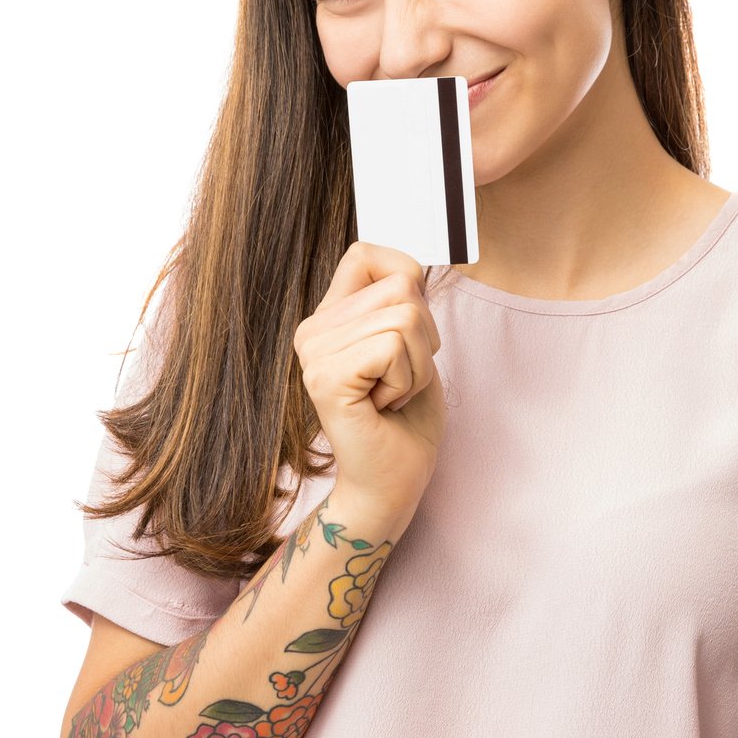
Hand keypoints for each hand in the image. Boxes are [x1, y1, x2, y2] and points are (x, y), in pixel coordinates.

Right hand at [293, 241, 446, 522]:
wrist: (390, 484)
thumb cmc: (405, 420)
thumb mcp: (411, 346)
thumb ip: (403, 303)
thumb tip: (413, 266)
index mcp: (329, 317)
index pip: (367, 252)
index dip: (407, 278)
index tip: (409, 335)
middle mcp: (313, 330)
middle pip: (401, 286)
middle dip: (424, 338)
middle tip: (398, 381)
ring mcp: (314, 353)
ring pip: (405, 318)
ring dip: (417, 366)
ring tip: (391, 396)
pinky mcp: (327, 378)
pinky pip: (394, 347)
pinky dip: (408, 381)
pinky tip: (384, 407)